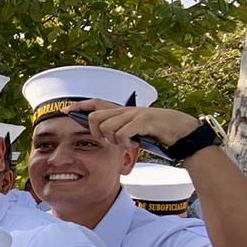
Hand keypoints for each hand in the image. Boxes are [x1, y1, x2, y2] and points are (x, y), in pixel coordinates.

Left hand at [65, 99, 201, 149]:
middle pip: (95, 118)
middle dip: (96, 133)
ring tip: (126, 142)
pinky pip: (122, 132)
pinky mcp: (144, 121)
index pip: (96, 104)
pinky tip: (134, 143)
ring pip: (107, 127)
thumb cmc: (157, 133)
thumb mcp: (134, 131)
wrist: (182, 131)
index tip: (64, 110)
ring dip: (114, 140)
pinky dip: (125, 141)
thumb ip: (119, 131)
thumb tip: (103, 135)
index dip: (79, 107)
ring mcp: (134, 114)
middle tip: (109, 141)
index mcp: (123, 112)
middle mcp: (126, 110)